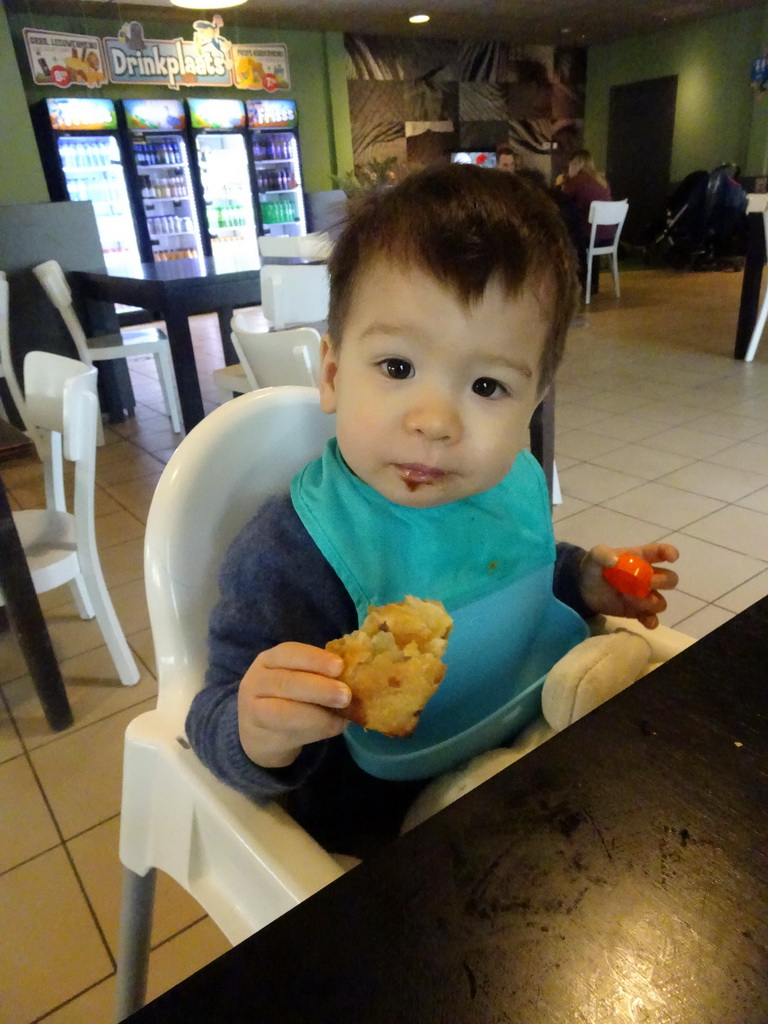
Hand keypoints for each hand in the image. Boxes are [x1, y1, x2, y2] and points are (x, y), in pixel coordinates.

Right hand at [237, 643, 350, 768]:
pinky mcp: (259, 734)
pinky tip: (333, 727)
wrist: (260, 735)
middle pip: (285, 682)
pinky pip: (287, 732)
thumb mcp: (298, 680)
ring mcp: (252, 709)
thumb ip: (320, 676)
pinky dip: (314, 730)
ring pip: (283, 711)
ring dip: (317, 713)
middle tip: (346, 695)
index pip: (289, 652)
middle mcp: (256, 680)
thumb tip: (357, 678)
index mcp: (270, 659)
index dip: (315, 658)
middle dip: (319, 688)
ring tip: (342, 715)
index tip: (340, 666)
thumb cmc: (288, 699)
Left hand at [579, 543, 679, 629]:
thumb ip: (602, 554)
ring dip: (650, 602)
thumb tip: (615, 561)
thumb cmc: (593, 568)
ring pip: (661, 602)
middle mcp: (648, 577)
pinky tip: (646, 621)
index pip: (660, 552)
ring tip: (629, 599)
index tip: (672, 558)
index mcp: (640, 558)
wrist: (583, 589)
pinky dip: (652, 621)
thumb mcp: (594, 556)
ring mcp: (644, 596)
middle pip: (670, 579)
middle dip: (663, 582)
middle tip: (647, 584)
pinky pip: (652, 618)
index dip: (670, 552)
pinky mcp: (638, 612)